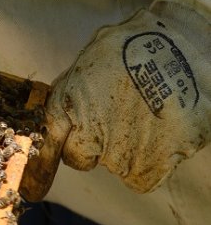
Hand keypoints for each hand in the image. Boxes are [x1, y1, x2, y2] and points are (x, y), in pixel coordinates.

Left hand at [20, 0, 210, 199]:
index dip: (50, 157)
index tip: (40, 179)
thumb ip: (72, 89)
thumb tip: (60, 117)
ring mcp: (125, 151)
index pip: (51, 143)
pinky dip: (150, 165)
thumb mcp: (91, 59)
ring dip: (126, 151)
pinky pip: (142, 179)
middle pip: (82, 159)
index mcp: (69, 104)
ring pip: (116, 167)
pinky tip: (158, 136)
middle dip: (94, 146)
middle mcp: (92, 133)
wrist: (184, 47)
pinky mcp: (158, 162)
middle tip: (116, 121)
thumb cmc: (135, 44)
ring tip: (144, 117)